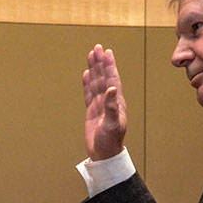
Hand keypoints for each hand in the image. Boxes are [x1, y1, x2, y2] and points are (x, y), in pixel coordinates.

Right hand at [81, 44, 127, 160]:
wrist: (104, 154)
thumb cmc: (111, 141)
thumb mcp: (113, 124)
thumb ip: (112, 106)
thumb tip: (112, 88)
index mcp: (116, 102)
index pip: (112, 79)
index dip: (109, 66)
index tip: (107, 52)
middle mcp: (109, 100)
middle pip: (103, 77)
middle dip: (101, 62)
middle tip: (97, 48)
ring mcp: (100, 105)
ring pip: (96, 83)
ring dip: (94, 69)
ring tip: (91, 56)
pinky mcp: (92, 111)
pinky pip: (89, 93)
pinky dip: (87, 83)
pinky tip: (86, 74)